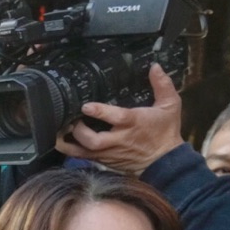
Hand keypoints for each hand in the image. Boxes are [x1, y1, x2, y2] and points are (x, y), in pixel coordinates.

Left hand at [55, 64, 184, 173]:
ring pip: (85, 152)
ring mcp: (111, 153)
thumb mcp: (170, 105)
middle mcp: (120, 140)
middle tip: (73, 120)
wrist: (165, 161)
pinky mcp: (106, 162)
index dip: (99, 112)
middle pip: (94, 140)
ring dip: (70, 143)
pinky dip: (73, 151)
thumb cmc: (166, 131)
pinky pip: (85, 158)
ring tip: (60, 132)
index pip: (115, 118)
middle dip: (79, 131)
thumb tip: (155, 67)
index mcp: (134, 123)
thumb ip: (162, 85)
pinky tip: (64, 142)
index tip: (86, 106)